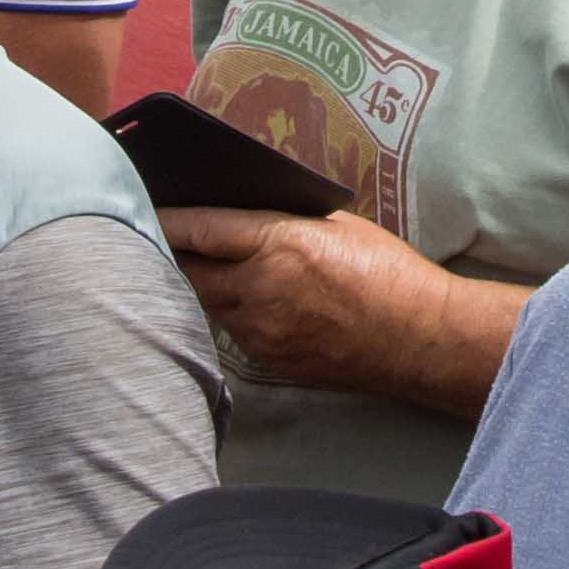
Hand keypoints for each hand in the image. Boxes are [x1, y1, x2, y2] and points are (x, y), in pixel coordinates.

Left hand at [158, 201, 445, 393]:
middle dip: (172, 253)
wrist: (422, 339)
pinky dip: (228, 313)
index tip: (145, 207)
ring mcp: (262, 332)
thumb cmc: (389, 272)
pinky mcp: (269, 362)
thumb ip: (286, 221)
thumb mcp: (338, 226)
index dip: (167, 219)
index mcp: (280, 245)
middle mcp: (261, 291)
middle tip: (159, 235)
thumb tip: (246, 214)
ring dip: (199, 285)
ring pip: (207, 305)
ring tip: (193, 265)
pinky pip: (232, 332)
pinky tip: (240, 301)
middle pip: (190, 272)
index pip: (201, 230)